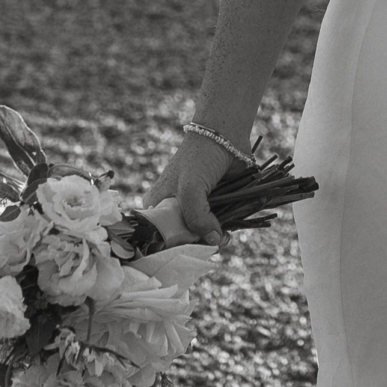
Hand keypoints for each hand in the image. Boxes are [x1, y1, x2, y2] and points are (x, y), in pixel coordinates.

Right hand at [149, 128, 232, 248]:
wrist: (225, 136)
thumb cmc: (198, 159)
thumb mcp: (190, 189)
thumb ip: (196, 217)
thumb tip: (212, 240)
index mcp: (157, 206)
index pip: (160, 237)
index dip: (174, 247)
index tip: (191, 250)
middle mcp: (173, 211)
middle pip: (182, 240)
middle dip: (198, 245)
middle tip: (212, 243)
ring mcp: (194, 210)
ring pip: (202, 236)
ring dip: (214, 241)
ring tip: (224, 238)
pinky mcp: (214, 208)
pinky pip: (216, 228)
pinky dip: (224, 233)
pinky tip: (229, 234)